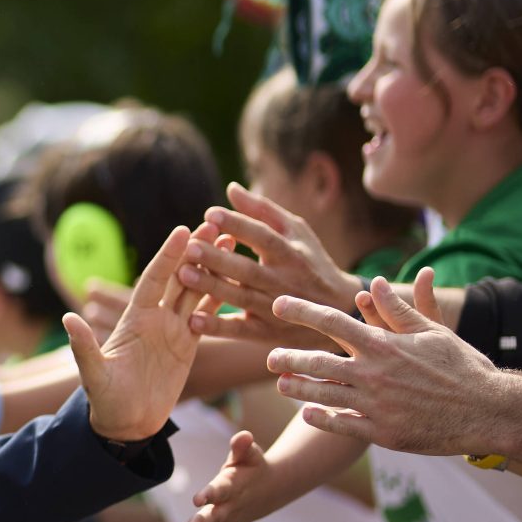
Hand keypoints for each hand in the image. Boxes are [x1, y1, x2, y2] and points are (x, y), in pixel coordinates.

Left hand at [67, 224, 211, 441]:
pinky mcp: (188, 345)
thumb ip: (85, 346)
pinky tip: (237, 280)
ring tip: (231, 242)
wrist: (125, 423)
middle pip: (179, 278)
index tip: (183, 230)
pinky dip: (220, 298)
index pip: (154, 280)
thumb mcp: (94, 374)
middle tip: (216, 223)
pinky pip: (206, 317)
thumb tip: (69, 319)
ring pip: (196, 293)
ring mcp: (173, 331)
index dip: (168, 256)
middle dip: (195, 251)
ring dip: (212, 268)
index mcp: (135, 319)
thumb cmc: (105, 399)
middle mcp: (155, 319)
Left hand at [161, 430, 264, 521]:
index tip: (199, 498)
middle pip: (215, 520)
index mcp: (234, 487)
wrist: (268, 491)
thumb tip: (243, 435)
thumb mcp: (249, 455)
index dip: (211, 493)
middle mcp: (229, 511)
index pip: (222, 490)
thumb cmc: (251, 468)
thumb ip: (243, 447)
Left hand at [180, 185, 362, 348]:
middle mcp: (284, 281)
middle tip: (189, 247)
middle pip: (248, 270)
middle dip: (218, 259)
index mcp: (292, 253)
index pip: (264, 237)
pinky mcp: (267, 332)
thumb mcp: (296, 232)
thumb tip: (230, 188)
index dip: (239, 225)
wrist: (338, 309)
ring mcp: (276, 309)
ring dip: (212, 287)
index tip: (210, 213)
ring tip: (182, 274)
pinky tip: (193, 319)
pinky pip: (240, 330)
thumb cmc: (310, 260)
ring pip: (240, 298)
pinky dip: (217, 327)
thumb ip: (263, 211)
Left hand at [269, 272, 500, 455]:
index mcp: (384, 345)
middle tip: (271, 357)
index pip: (333, 321)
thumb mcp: (432, 332)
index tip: (278, 304)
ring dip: (296, 388)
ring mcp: (376, 406)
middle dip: (288, 359)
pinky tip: (307, 413)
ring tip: (281, 384)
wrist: (489, 411)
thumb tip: (374, 283)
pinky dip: (320, 418)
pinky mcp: (382, 433)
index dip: (302, 311)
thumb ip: (397, 309)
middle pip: (317, 362)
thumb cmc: (462, 367)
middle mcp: (374, 374)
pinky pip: (340, 425)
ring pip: (322, 394)